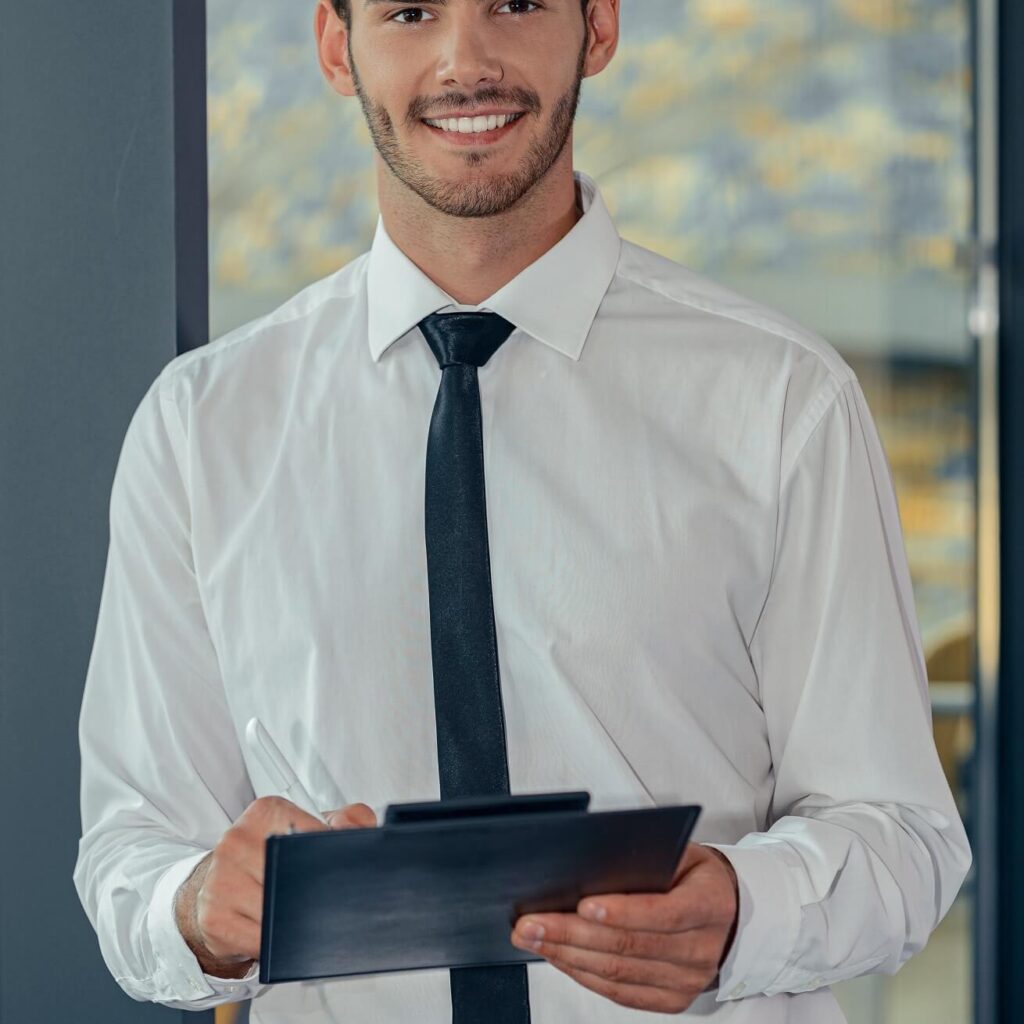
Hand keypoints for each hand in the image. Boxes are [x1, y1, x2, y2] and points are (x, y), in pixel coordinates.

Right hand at [174, 796, 376, 976]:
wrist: (218, 887)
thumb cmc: (270, 857)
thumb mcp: (313, 829)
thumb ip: (350, 820)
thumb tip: (351, 830)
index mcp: (266, 812)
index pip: (311, 836)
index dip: (330, 859)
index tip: (335, 872)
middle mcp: (236, 840)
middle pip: (293, 875)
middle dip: (314, 894)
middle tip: (322, 900)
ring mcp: (220, 878)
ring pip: (277, 911)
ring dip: (296, 923)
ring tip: (297, 916)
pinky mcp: (213, 917)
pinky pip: (258, 940)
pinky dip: (275, 945)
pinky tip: (276, 934)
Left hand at [510, 843, 738, 1014]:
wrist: (730, 913)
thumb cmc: (695, 875)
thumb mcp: (682, 853)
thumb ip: (647, 857)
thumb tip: (591, 863)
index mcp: (710, 904)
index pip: (665, 913)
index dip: (623, 911)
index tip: (583, 904)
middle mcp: (702, 949)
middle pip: (630, 947)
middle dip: (572, 934)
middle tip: (531, 923)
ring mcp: (688, 981)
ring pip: (619, 973)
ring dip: (567, 956)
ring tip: (532, 939)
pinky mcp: (672, 1000)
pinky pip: (620, 992)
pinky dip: (583, 974)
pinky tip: (558, 957)